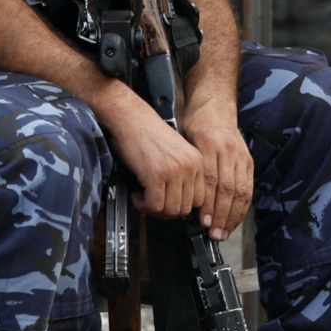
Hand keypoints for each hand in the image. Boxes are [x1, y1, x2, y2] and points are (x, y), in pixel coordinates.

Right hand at [101, 91, 209, 223]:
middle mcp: (189, 166)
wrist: (131, 118)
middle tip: (152, 204)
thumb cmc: (147, 133)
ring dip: (154, 210)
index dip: (181, 206)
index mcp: (197, 161)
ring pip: (171, 210)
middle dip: (166, 212)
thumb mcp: (175, 151)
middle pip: (185, 208)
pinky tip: (137, 194)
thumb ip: (182, 174)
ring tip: (143, 198)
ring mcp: (174, 171)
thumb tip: (177, 201)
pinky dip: (143, 205)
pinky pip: (154, 205)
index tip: (168, 205)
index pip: (199, 199)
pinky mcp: (156, 175)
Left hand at [182, 117, 254, 238]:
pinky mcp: (248, 160)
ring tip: (224, 232)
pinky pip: (248, 187)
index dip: (207, 203)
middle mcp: (227, 150)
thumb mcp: (184, 139)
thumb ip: (187, 166)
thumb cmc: (195, 125)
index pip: (210, 180)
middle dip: (221, 215)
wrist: (215, 107)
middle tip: (213, 233)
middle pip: (227, 188)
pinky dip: (242, 207)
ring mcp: (241, 155)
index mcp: (208, 144)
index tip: (202, 221)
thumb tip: (180, 197)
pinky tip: (235, 220)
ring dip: (232, 215)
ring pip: (240, 191)